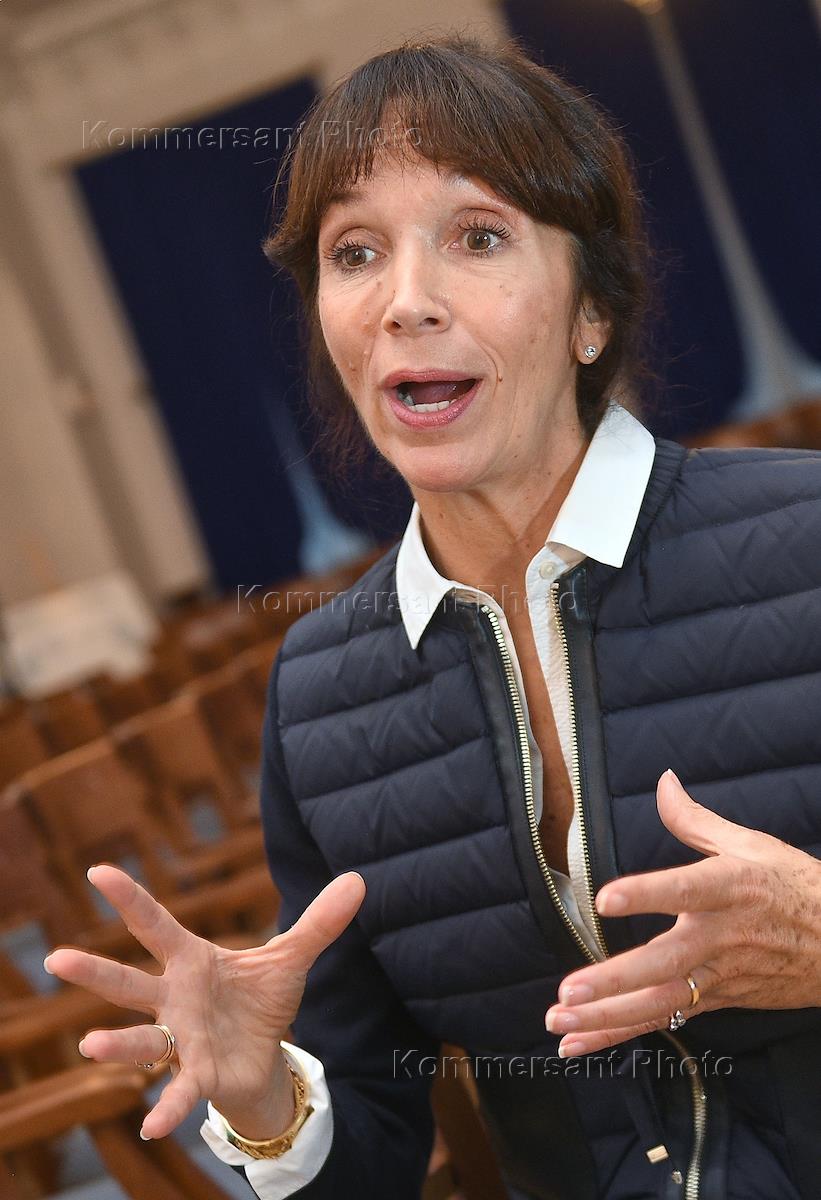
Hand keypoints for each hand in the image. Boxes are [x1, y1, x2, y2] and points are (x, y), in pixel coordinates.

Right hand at [44, 864, 364, 1138]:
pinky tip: (152, 1126)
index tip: (97, 869)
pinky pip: (179, 1090)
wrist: (265, 1056)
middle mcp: (174, 998)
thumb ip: (320, 922)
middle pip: (128, 982)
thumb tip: (359, 879)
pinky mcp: (198, 1073)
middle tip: (54, 958)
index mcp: (191, 960)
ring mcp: (180, 1038)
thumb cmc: (260, 1002)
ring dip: (116, 1045)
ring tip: (90, 1046)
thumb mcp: (292, 958)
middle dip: (92, 972)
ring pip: (141, 1039)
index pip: (155, 924)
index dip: (129, 898)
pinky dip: (168, 1107)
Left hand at [545, 769, 820, 1056]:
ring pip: (660, 1003)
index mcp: (730, 889)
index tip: (605, 899)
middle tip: (569, 990)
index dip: (645, 894)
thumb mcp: (751, 845)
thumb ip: (695, 819)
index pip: (684, 890)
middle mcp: (721, 937)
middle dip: (614, 980)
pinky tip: (580, 1043)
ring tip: (560, 1021)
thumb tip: (662, 781)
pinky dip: (620, 1034)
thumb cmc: (795, 888)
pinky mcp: (717, 1001)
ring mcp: (718, 976)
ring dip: (607, 1017)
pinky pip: (664, 1022)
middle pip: (665, 963)